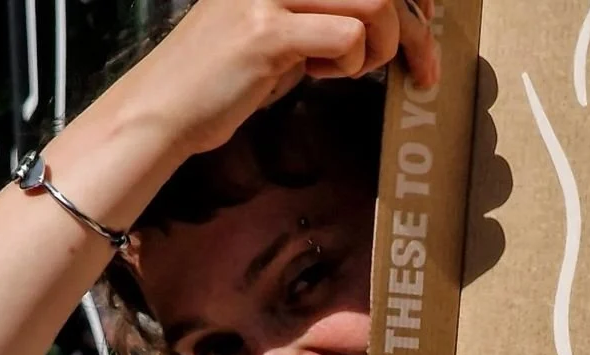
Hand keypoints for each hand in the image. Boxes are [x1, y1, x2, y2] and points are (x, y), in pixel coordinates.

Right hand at [125, 0, 439, 163]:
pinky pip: (346, 36)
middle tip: (422, 68)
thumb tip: (381, 20)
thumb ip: (320, 18)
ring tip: (357, 69)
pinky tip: (320, 74)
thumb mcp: (277, 31)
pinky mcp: (267, 33)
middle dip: (413, 27)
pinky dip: (349, 62)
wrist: (166, 108)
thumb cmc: (224, 77)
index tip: (424, 16)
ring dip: (382, 46)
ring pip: (373, 1)